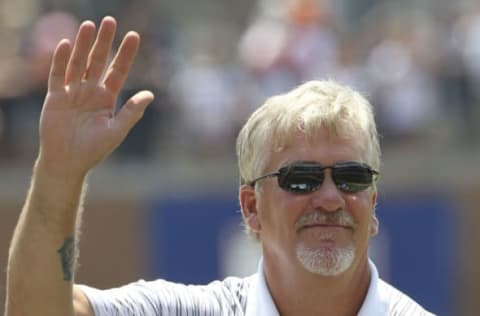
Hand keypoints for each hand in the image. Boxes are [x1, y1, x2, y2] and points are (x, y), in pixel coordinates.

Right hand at [37, 16, 153, 177]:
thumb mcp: (117, 130)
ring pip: (79, 63)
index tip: (133, 36)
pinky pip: (58, 75)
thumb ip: (132, 112)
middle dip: (104, 42)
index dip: (125, 54)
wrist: (68, 162)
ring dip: (83, 45)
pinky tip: (68, 45)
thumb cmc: (94, 149)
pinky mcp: (55, 97)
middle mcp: (91, 91)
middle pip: (98, 61)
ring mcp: (73, 92)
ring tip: (89, 25)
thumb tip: (151, 94)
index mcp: (107, 98)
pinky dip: (61, 60)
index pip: (118, 71)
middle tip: (110, 21)